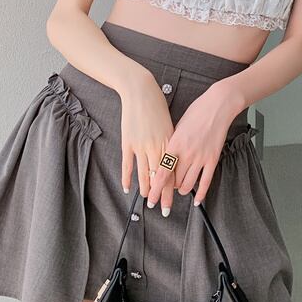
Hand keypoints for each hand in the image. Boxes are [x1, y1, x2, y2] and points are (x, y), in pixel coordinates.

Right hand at [119, 78, 176, 212]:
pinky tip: (127, 188)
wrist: (141, 92)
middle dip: (162, 195)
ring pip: (144, 174)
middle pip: (160, 177)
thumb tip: (172, 159)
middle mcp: (157, 146)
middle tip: (163, 209)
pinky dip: (127, 178)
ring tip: (147, 199)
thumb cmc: (157, 106)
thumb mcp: (169, 124)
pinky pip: (128, 165)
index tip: (174, 201)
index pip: (173, 171)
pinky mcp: (128, 142)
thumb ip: (171, 142)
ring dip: (146, 189)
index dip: (173, 188)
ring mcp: (141, 146)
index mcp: (170, 142)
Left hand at [146, 79, 243, 215]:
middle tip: (164, 194)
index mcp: (174, 145)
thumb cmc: (196, 112)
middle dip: (168, 190)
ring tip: (179, 190)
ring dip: (182, 190)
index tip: (151, 199)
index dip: (155, 189)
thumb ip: (171, 145)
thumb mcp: (177, 127)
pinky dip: (200, 194)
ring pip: (188, 185)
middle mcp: (186, 153)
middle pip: (174, 181)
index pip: (161, 173)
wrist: (217, 106)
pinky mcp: (213, 159)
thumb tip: (165, 159)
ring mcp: (201, 157)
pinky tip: (196, 200)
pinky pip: (206, 182)